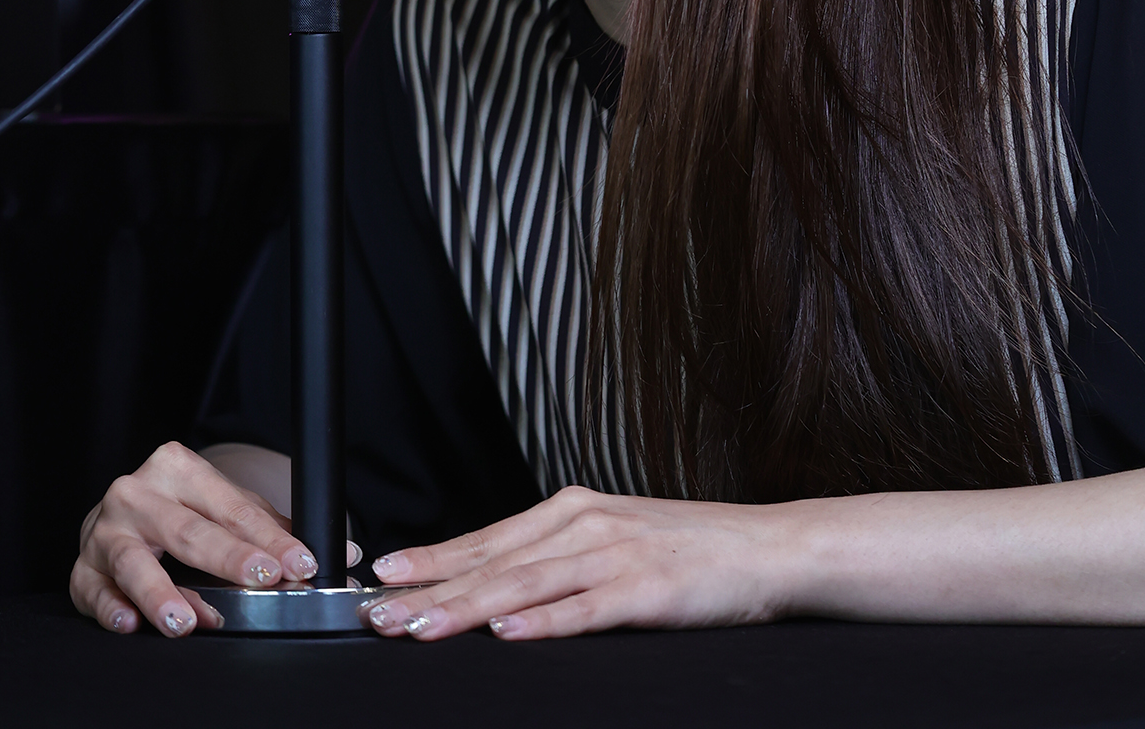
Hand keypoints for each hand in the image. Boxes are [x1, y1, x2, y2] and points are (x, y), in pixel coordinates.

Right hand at [70, 440, 357, 637]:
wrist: (120, 516)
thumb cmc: (181, 514)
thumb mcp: (224, 510)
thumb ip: (273, 531)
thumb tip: (340, 551)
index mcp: (178, 468)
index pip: (231, 508)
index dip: (268, 538)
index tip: (299, 563)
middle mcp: (138, 494)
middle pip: (190, 531)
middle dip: (230, 559)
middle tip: (263, 581)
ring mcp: (105, 532)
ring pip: (134, 563)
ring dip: (163, 594)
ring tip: (188, 620)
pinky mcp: (82, 569)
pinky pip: (92, 591)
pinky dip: (110, 608)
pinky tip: (129, 623)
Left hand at [363, 487, 795, 640]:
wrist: (767, 547)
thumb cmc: (690, 550)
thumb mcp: (614, 539)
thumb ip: (558, 558)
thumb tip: (495, 589)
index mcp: (574, 510)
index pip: (487, 539)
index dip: (432, 559)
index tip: (380, 576)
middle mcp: (587, 524)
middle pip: (495, 563)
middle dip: (430, 590)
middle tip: (377, 613)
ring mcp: (616, 555)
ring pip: (526, 585)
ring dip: (467, 609)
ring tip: (420, 627)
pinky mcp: (647, 591)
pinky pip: (586, 610)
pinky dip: (544, 622)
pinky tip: (508, 634)